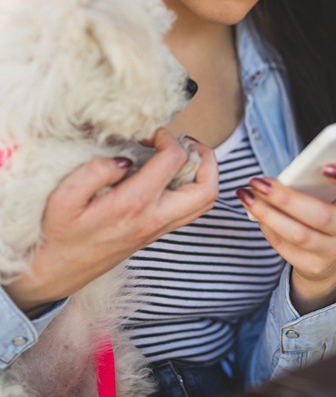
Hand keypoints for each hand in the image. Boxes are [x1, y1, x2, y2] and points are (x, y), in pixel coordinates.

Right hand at [5, 129, 217, 312]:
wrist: (56, 272)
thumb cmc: (58, 234)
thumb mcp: (63, 199)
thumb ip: (94, 172)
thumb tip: (124, 160)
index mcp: (134, 204)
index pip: (174, 160)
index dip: (167, 137)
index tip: (148, 134)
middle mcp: (155, 218)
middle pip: (206, 188)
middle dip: (205, 157)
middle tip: (186, 142)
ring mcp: (159, 228)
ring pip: (204, 202)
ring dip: (204, 174)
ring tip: (183, 155)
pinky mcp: (156, 233)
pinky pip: (191, 210)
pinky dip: (193, 187)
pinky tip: (170, 174)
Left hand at [236, 164, 335, 314]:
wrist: (330, 254)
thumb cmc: (324, 207)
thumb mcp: (329, 193)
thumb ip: (314, 180)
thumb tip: (283, 177)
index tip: (325, 167)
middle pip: (320, 215)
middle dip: (285, 198)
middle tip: (257, 181)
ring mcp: (334, 251)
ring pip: (298, 234)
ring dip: (267, 213)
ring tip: (246, 195)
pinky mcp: (313, 266)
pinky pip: (285, 247)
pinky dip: (266, 227)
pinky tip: (253, 212)